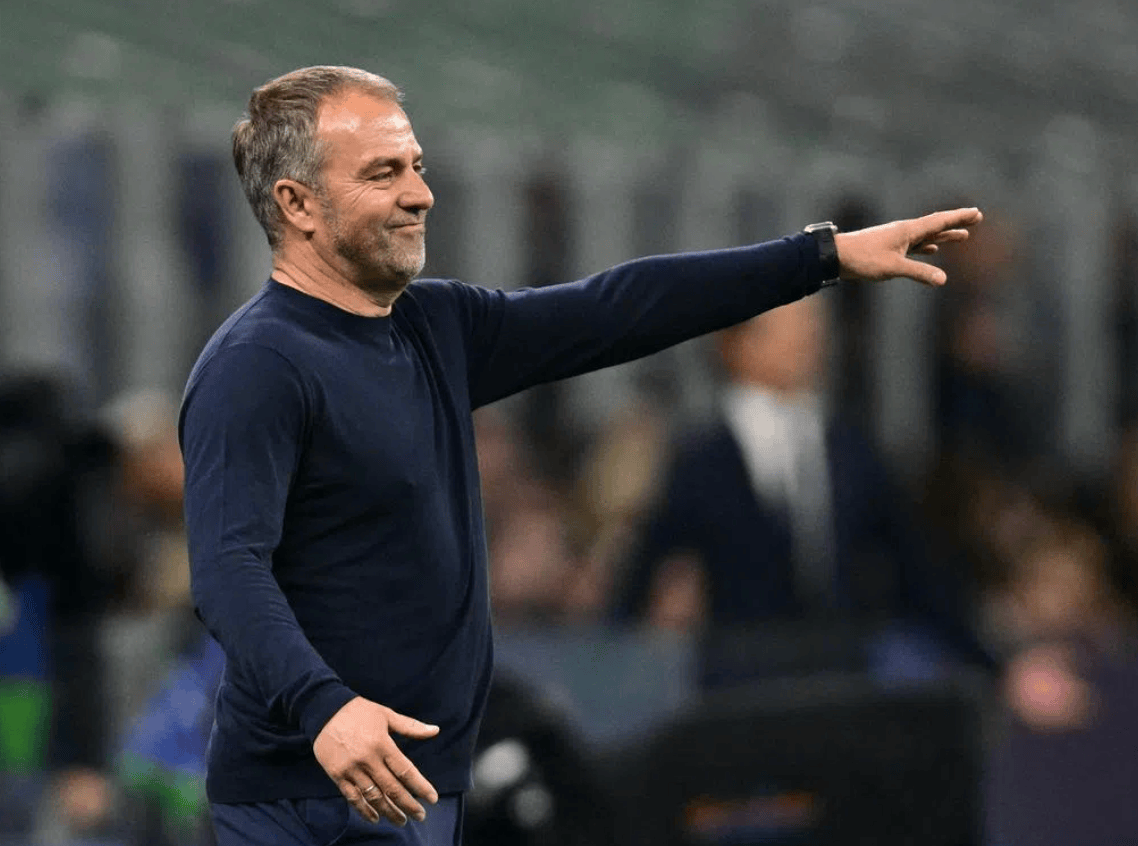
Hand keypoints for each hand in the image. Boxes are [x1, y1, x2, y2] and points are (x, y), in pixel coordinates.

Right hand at [313, 696, 439, 825]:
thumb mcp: (386, 714)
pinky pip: (352, 798)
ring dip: (389, 811)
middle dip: (408, 805)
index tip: (433, 798)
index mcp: (382, 744)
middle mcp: (368, 759)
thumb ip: (411, 726)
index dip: (420, 787)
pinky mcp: (337, 775)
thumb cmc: (359, 711)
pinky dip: (364, 810)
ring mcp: (351, 769)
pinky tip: (375, 818)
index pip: (406, 771)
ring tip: (401, 820)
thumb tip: (435, 730)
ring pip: (373, 797)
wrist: (324, 711)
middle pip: (392, 789)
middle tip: (421, 816)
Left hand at [834, 207, 982, 285]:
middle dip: (956, 223)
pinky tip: (932, 251)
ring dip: (944, 237)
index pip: (939, 221)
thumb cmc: (863, 259)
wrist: (837, 257)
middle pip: (936, 226)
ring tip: (962, 236)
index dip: (959, 218)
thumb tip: (943, 280)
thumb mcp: (893, 267)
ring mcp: (897, 240)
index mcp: (908, 230)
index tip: (977, 213)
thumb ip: (918, 272)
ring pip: (927, 237)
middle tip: (976, 218)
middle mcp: (904, 232)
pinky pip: (915, 246)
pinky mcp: (889, 249)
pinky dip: (927, 247)